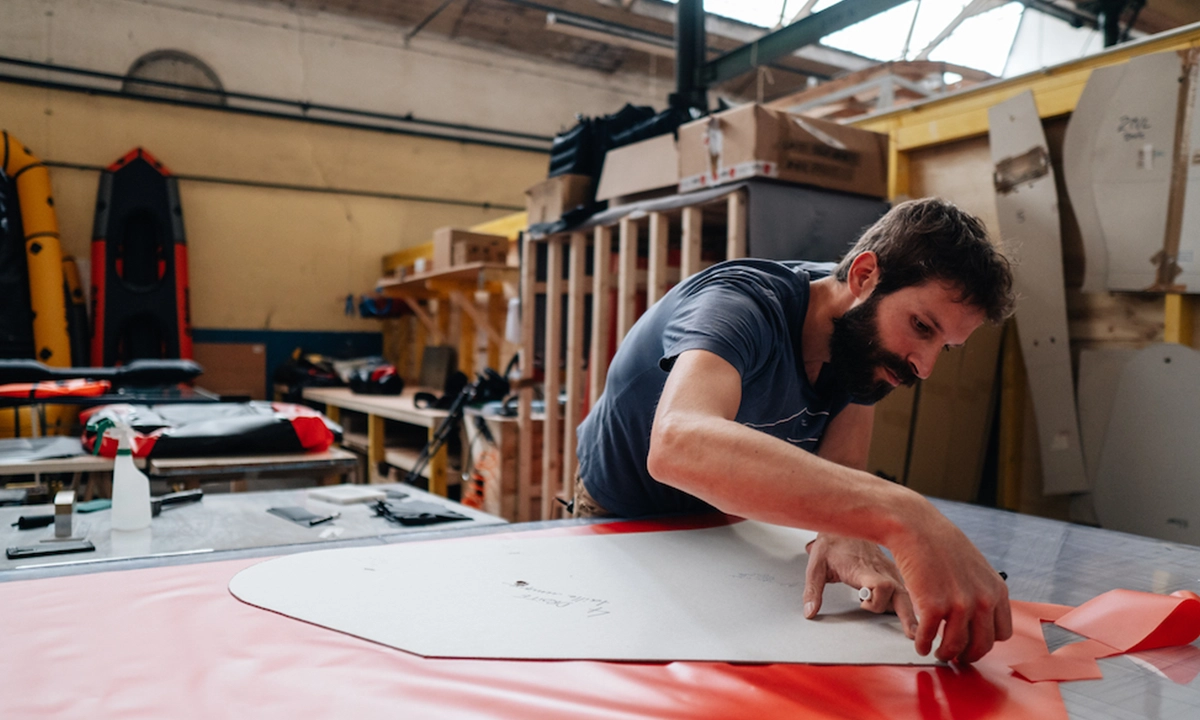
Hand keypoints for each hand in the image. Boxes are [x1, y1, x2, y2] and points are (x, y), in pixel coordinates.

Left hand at [802, 533, 916, 636]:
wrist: (844, 522)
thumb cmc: (832, 543)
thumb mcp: (815, 565)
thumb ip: (812, 590)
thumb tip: (810, 612)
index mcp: (862, 568)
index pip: (881, 586)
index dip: (877, 600)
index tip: (862, 604)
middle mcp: (880, 569)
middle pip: (901, 594)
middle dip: (908, 615)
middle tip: (911, 634)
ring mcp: (889, 570)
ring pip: (906, 592)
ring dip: (909, 611)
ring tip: (911, 629)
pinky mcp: (892, 570)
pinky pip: (905, 588)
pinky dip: (908, 601)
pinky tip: (909, 613)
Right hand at [886, 499, 1012, 664]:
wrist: (916, 527)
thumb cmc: (941, 543)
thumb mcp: (976, 567)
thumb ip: (982, 591)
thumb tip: (979, 615)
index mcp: (997, 591)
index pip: (1001, 634)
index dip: (985, 642)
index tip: (973, 643)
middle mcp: (982, 601)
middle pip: (981, 645)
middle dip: (966, 655)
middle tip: (955, 655)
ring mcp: (958, 605)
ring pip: (954, 646)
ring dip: (944, 654)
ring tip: (936, 652)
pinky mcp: (932, 606)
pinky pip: (928, 637)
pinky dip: (922, 644)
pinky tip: (919, 643)